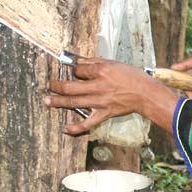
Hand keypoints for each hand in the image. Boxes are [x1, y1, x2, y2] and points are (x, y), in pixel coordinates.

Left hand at [44, 58, 176, 134]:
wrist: (145, 94)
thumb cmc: (132, 76)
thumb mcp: (114, 63)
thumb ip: (96, 62)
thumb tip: (80, 63)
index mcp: (101, 71)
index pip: (79, 70)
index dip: (73, 70)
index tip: (72, 71)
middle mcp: (97, 86)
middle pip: (70, 86)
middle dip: (57, 85)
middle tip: (49, 84)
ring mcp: (99, 101)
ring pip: (74, 102)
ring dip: (58, 102)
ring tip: (47, 100)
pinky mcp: (104, 113)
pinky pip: (88, 123)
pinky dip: (76, 127)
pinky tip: (66, 129)